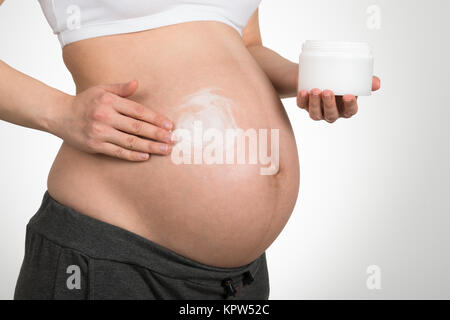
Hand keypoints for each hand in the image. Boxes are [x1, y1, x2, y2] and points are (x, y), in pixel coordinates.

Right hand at [57, 80, 174, 160]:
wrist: (59, 115)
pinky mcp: (95, 145)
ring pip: (130, 141)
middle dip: (157, 134)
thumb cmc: (85, 101)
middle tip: (172, 139)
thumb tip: (137, 82)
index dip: (155, 119)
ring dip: (149, 147)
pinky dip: (132, 155)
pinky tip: (145, 157)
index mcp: (110, 102)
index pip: (138, 111)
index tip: (169, 125)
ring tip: (164, 150)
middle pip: (137, 127)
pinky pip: (117, 152)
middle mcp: (105, 117)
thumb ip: (121, 88)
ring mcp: (100, 132)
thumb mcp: (102, 89)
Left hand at [297, 76, 380, 122]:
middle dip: (329, 104)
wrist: (314, 72)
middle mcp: (331, 112)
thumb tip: (377, 83)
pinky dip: (302, 100)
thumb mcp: (349, 77)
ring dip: (314, 103)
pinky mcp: (303, 105)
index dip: (349, 106)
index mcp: (345, 108)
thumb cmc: (336, 77)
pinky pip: (301, 106)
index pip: (350, 111)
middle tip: (328, 91)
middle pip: (331, 115)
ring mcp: (316, 111)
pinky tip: (303, 92)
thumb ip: (364, 80)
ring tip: (315, 90)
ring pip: (315, 114)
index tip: (348, 95)